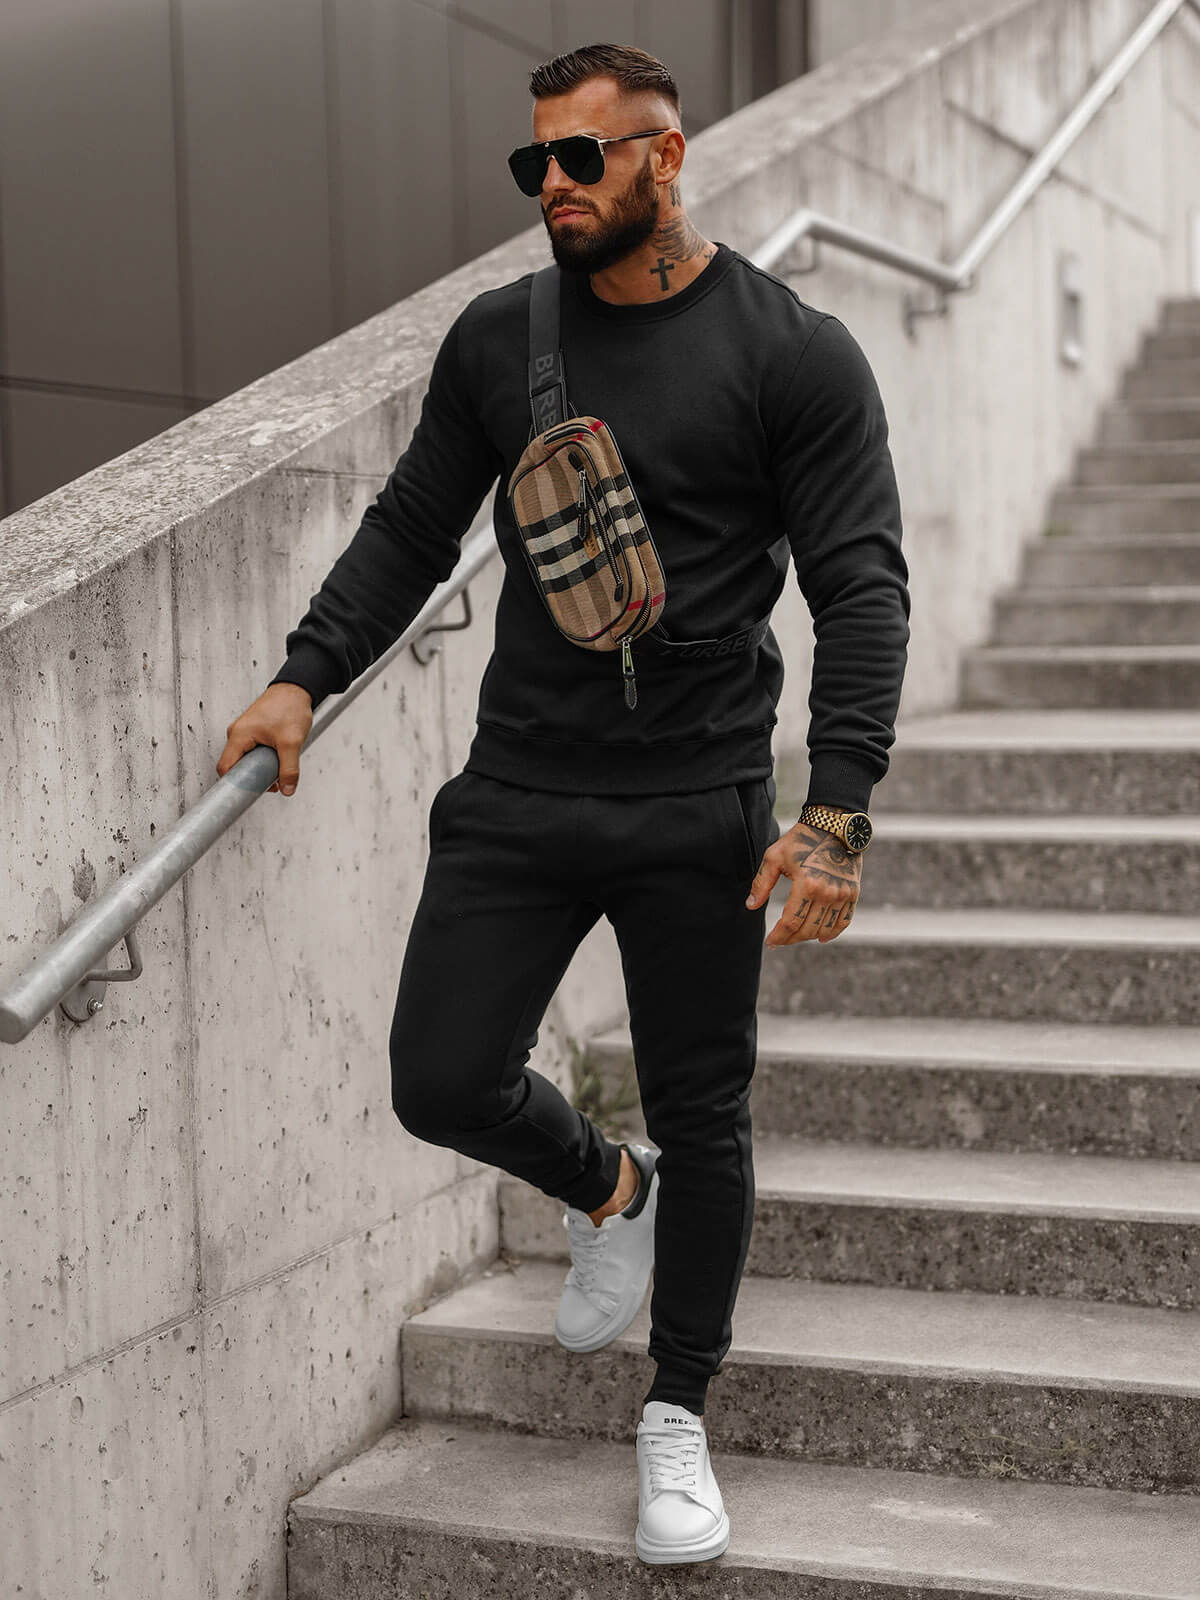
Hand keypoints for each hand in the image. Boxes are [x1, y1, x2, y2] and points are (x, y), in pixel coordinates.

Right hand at [216, 682, 312, 795]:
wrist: (296, 689)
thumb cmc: (290, 708)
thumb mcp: (291, 742)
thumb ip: (289, 768)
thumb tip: (287, 790)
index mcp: (239, 735)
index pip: (225, 768)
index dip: (235, 784)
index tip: (249, 793)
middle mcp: (237, 734)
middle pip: (236, 766)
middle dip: (253, 778)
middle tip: (273, 781)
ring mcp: (244, 733)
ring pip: (247, 760)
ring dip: (262, 768)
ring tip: (280, 767)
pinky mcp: (254, 732)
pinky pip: (253, 752)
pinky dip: (265, 759)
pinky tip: (279, 757)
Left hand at [745, 812, 862, 946]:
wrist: (833, 826)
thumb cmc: (800, 840)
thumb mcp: (774, 857)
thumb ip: (761, 884)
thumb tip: (750, 906)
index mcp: (806, 885)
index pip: (791, 922)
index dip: (779, 936)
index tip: (770, 942)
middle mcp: (827, 893)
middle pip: (807, 929)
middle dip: (790, 939)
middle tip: (780, 940)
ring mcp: (842, 894)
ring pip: (824, 929)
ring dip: (808, 937)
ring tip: (795, 937)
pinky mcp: (852, 893)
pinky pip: (843, 921)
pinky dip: (833, 933)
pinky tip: (821, 938)